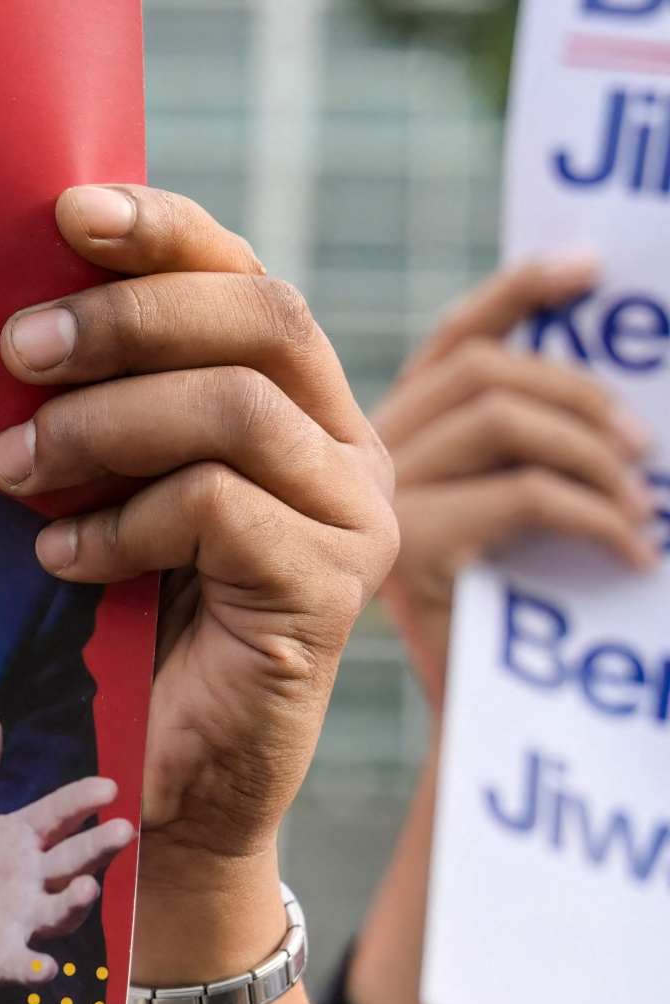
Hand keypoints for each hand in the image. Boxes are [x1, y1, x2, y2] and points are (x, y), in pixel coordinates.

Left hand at [0, 185, 399, 986]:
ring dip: (104, 423)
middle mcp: (344, 440)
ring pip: (236, 408)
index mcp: (292, 393)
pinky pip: (220, 509)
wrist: (164, 772)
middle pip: (259, 317)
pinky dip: (123, 522)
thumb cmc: (119, 612)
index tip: (65, 210)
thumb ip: (95, 395)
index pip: (242, 272)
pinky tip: (64, 557)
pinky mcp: (329, 591)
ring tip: (13, 464)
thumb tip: (6, 299)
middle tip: (14, 349)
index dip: (162, 229)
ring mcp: (350, 515)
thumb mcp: (104, 478)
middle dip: (125, 317)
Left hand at [0, 713, 133, 1003]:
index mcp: (12, 841)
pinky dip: (33, 966)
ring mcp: (16, 921)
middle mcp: (25, 880)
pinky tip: (42, 966)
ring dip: (74, 903)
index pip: (54, 815)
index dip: (80, 800)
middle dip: (97, 847)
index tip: (108, 786)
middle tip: (123, 830)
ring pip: (57, 912)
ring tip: (88, 888)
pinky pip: (20, 964)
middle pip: (69, 861)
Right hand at [370, 257, 654, 711]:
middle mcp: (362, 453)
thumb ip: (520, 462)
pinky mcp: (409, 550)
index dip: (518, 289)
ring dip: (594, 453)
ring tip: (641, 507)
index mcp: (381, 437)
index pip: (453, 337)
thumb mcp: (498, 528)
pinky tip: (628, 553)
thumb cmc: (481, 631)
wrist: (435, 737)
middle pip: (483, 367)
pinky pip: (522, 495)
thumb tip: (619, 406)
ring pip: (501, 416)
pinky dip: (595, 515)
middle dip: (580, 392)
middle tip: (646, 449)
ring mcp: (375, 497)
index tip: (590, 266)